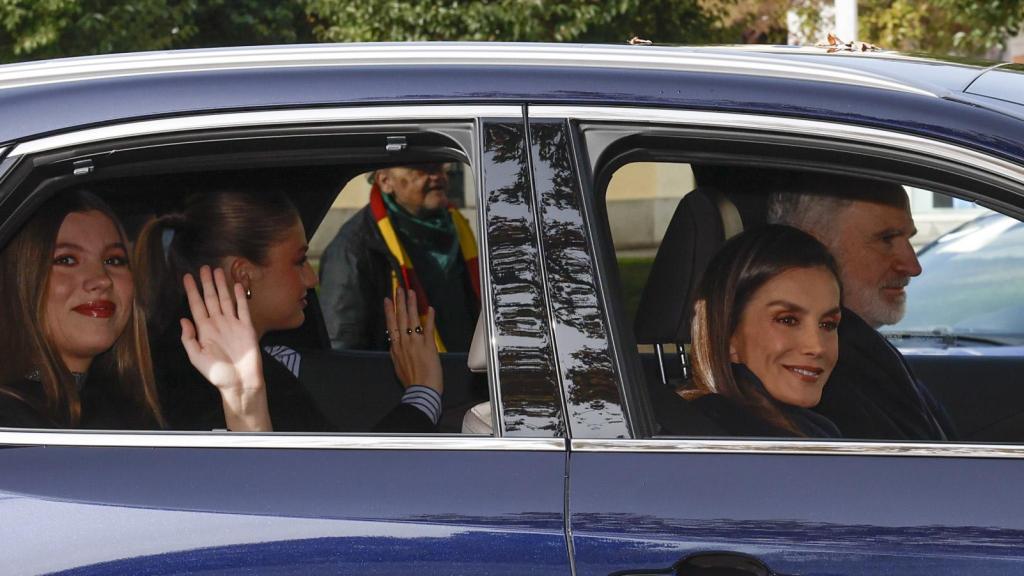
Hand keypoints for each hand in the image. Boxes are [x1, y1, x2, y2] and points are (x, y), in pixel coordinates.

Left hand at [181, 265, 271, 431]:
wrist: (240, 382)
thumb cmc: (218, 374)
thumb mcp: (197, 359)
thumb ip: (189, 339)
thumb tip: (183, 320)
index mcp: (204, 330)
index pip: (196, 306)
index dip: (191, 291)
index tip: (186, 278)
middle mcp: (218, 324)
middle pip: (211, 299)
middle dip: (206, 283)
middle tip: (203, 268)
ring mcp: (233, 324)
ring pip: (225, 300)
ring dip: (221, 286)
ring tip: (217, 271)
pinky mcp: (246, 327)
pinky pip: (242, 309)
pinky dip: (240, 297)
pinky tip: (237, 286)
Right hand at [384, 289, 442, 394]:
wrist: (421, 390)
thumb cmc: (410, 381)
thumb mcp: (398, 365)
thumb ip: (396, 352)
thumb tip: (395, 344)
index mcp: (395, 347)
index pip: (391, 324)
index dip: (389, 311)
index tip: (387, 299)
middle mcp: (404, 342)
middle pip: (401, 318)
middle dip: (400, 301)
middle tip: (399, 288)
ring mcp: (415, 342)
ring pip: (412, 319)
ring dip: (412, 304)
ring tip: (411, 292)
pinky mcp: (428, 345)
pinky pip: (428, 328)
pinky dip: (429, 318)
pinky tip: (430, 308)